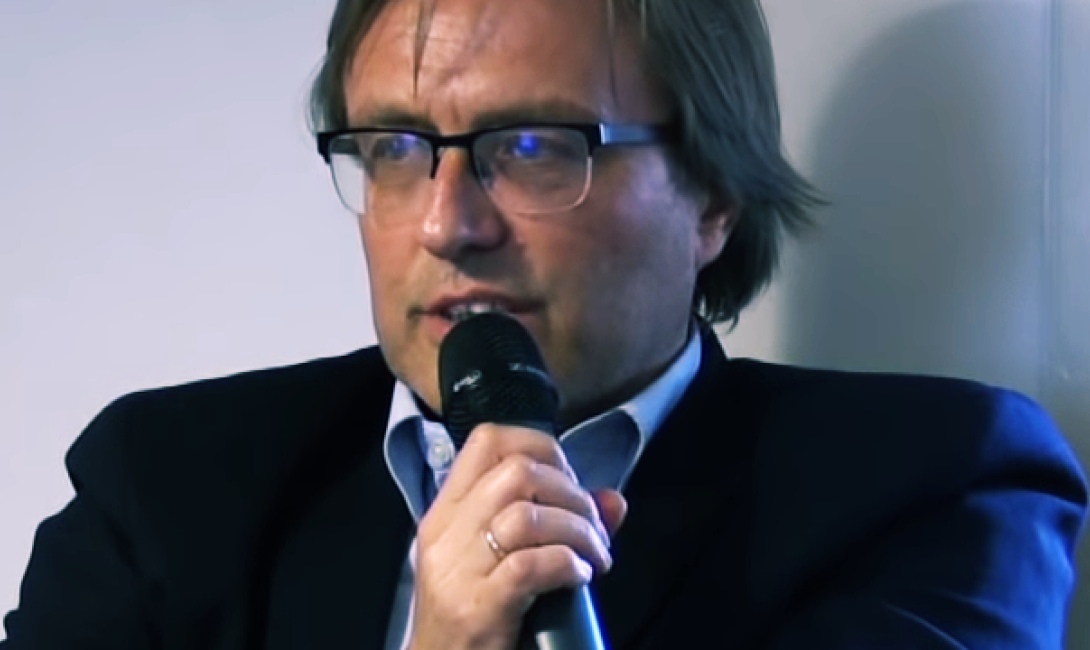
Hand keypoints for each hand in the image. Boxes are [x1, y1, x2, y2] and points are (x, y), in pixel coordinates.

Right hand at [406, 423, 626, 649]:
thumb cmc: (472, 620)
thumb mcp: (500, 563)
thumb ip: (554, 524)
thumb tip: (614, 501)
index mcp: (446, 514)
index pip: (487, 442)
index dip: (540, 446)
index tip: (568, 480)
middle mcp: (445, 535)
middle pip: (516, 472)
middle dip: (571, 492)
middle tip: (592, 526)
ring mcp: (457, 572)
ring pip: (526, 516)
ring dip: (577, 530)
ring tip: (595, 555)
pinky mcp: (477, 609)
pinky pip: (529, 566)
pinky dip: (566, 564)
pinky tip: (580, 576)